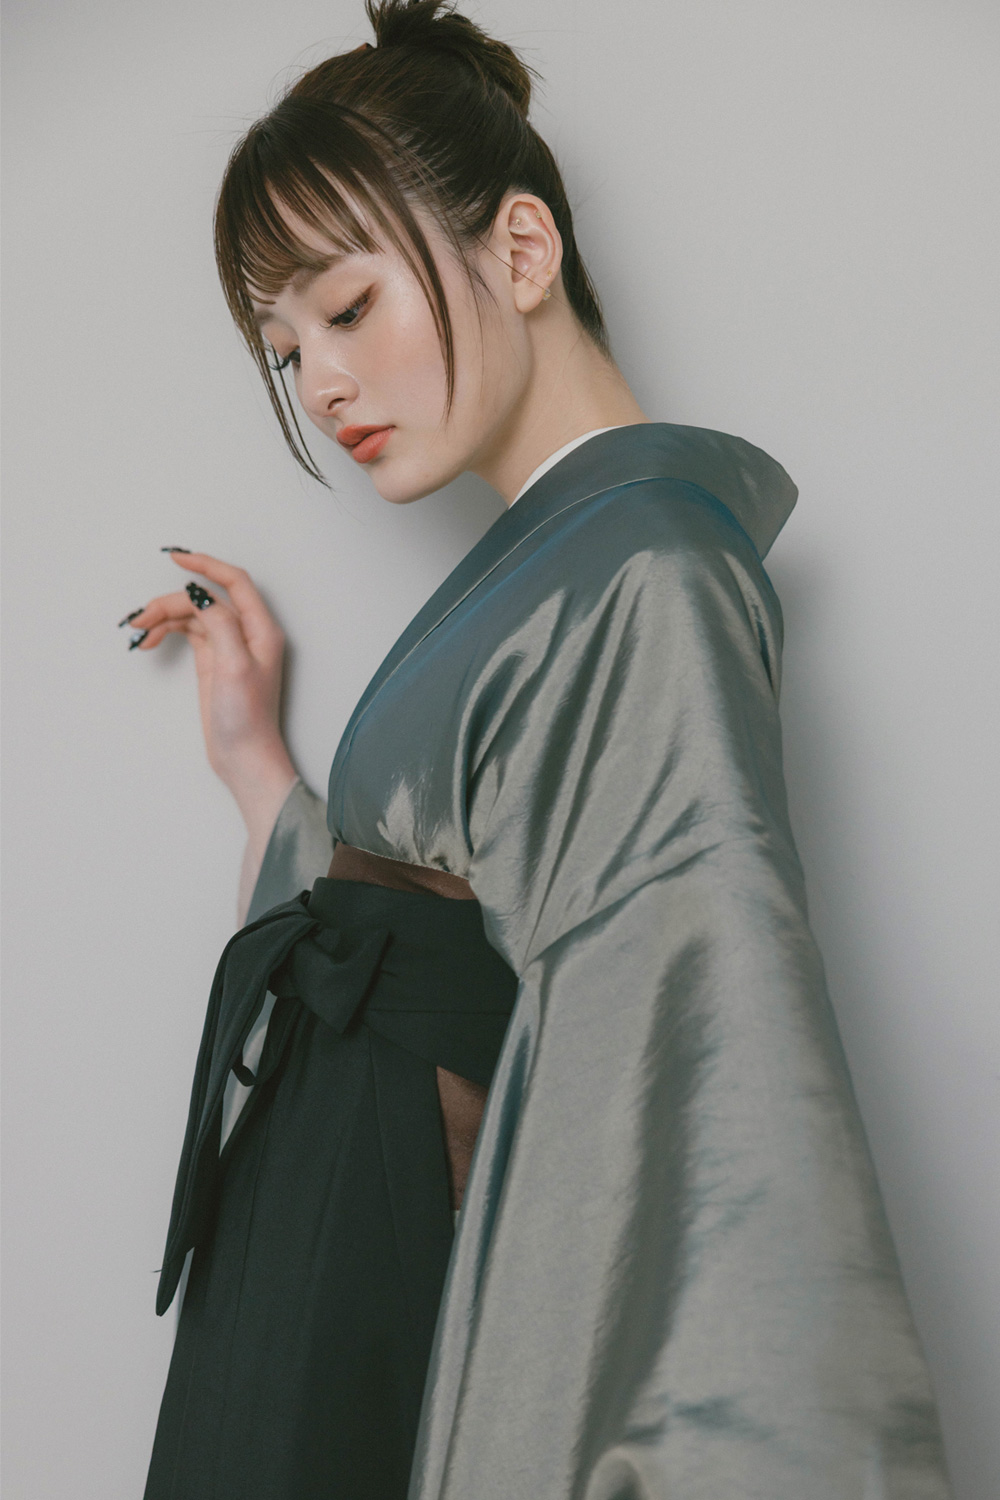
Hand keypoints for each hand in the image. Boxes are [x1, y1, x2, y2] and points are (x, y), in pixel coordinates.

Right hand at [124, 551, 296, 856]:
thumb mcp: (234, 666)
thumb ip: (220, 624)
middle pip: (206, 599)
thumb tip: (200, 593)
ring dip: (165, 618)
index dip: (206, 565)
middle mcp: (248, 633)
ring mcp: (229, 647)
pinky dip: (168, 632)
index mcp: (262, 630)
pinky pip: (189, 633)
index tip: (175, 557)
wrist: (244, 758)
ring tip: (138, 632)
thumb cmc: (247, 718)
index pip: (235, 582)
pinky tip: (149, 642)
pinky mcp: (213, 661)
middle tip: (140, 619)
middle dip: (172, 602)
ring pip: (193, 615)